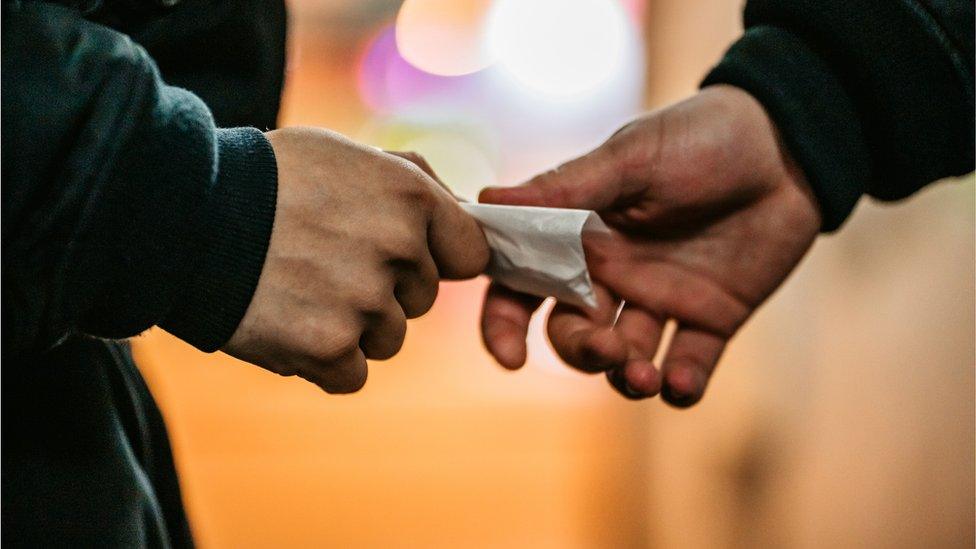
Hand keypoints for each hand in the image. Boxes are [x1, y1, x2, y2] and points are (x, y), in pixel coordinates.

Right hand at [224, 127, 488, 392]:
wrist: (183, 215)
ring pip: (387, 338)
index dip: (439, 257)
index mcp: (410, 199)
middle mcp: (397, 250)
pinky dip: (323, 360)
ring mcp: (364, 303)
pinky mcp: (328, 348)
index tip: (405, 256)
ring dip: (353, 325)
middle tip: (325, 262)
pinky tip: (288, 324)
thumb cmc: (268, 178)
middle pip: (420, 299)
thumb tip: (462, 216)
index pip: (470, 253)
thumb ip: (412, 182)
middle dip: (384, 287)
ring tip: (299, 289)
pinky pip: (352, 374)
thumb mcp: (346, 154)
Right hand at [479, 85, 820, 406]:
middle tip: (609, 349)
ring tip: (644, 378)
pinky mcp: (713, 316)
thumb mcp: (633, 157)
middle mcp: (615, 273)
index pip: (525, 285)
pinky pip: (689, 365)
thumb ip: (568, 188)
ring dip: (626, 377)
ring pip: (626, 358)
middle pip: (573, 332)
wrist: (790, 144)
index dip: (506, 324)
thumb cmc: (703, 136)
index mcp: (583, 235)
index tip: (510, 357)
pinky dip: (680, 386)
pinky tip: (679, 384)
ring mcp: (663, 298)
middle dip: (581, 351)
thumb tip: (486, 202)